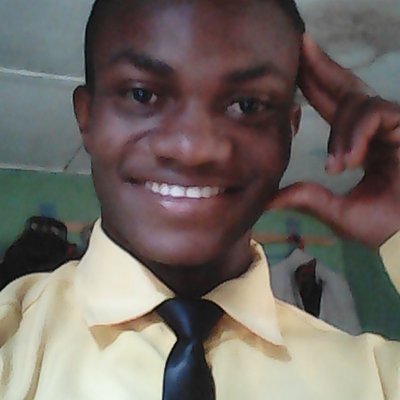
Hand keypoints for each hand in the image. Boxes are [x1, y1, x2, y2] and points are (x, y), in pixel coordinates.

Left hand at [269, 34, 399, 247]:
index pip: (334, 108)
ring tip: (338, 166)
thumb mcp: (336, 211)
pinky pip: (375, 114)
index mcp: (362, 144)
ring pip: (358, 103)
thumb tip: (266, 199)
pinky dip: (357, 135)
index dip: (314, 85)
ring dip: (341, 132)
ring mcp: (394, 126)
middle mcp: (377, 129)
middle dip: (322, 66)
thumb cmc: (383, 227)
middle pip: (346, 87)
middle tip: (300, 43)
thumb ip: (306, 199)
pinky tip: (349, 160)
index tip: (293, 67)